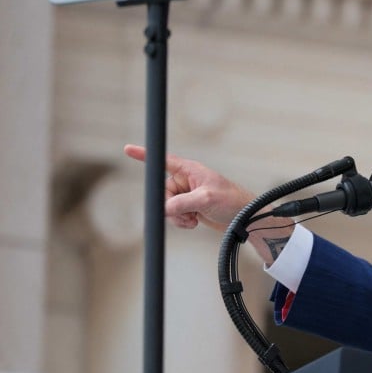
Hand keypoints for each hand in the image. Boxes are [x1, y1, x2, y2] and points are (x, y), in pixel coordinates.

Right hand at [123, 144, 254, 231]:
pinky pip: (175, 216)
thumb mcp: (207, 199)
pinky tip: (194, 223)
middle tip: (187, 213)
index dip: (146, 155)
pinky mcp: (190, 208)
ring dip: (177, 217)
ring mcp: (187, 195)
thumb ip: (183, 202)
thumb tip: (165, 209)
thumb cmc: (232, 201)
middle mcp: (187, 181)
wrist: (244, 218)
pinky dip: (181, 222)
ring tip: (193, 220)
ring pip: (167, 207)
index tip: (127, 149)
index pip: (164, 161)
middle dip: (171, 206)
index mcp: (190, 170)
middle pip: (162, 193)